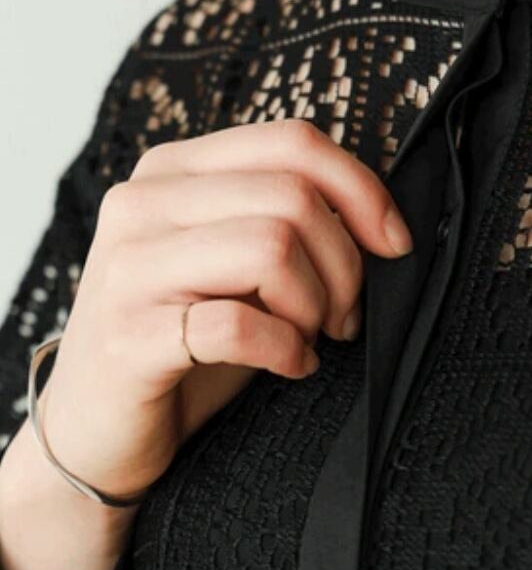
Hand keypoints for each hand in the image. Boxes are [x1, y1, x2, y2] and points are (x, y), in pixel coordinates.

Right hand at [35, 118, 412, 504]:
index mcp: (174, 170)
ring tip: (310, 338)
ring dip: (316, 307)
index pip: (292, 142)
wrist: (98, 426)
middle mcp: (142, 203)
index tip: (394, 244)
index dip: (362, 189)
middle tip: (342, 316)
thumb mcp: (235, 262)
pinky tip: (289, 365)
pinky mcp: (128, 335)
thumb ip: (285, 219)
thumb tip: (381, 216)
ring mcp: (129, 267)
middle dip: (345, 264)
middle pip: (293, 197)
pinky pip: (239, 326)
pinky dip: (286, 350)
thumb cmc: (184, 339)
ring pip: (272, 249)